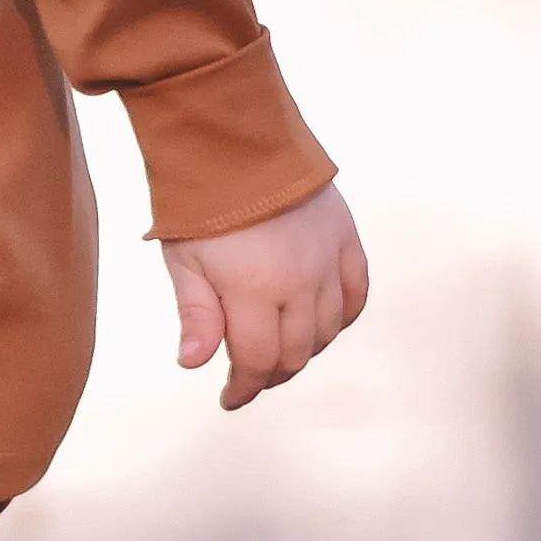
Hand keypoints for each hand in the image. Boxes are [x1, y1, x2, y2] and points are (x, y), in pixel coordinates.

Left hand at [164, 182, 368, 411]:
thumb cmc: (202, 203)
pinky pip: (356, 294)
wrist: (239, 142)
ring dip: (303, 350)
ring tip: (279, 352)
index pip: (258, 362)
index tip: (229, 398)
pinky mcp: (345, 240)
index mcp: (254, 291)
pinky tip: (323, 325)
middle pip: (295, 353)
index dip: (244, 388)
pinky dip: (342, 318)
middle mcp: (300, 283)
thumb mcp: (184, 260)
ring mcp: (327, 261)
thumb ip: (196, 315)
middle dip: (270, 373)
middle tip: (249, 377)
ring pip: (327, 330)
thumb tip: (195, 364)